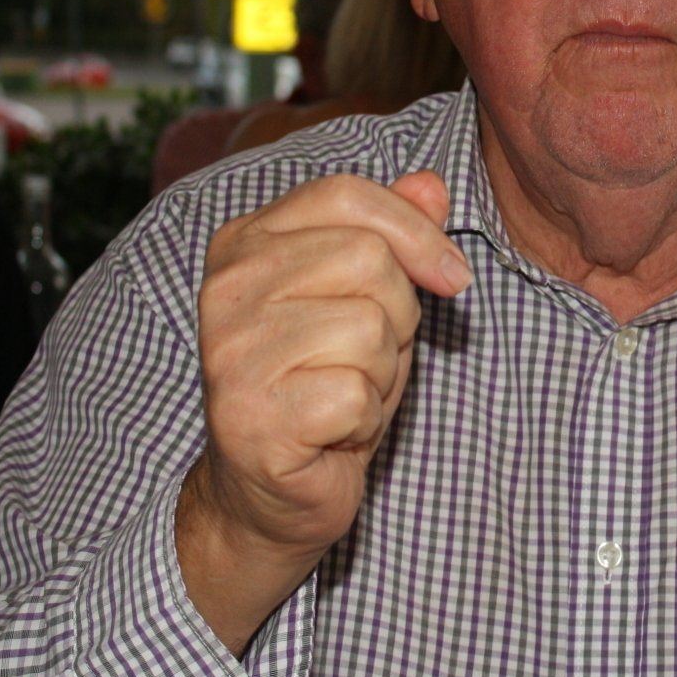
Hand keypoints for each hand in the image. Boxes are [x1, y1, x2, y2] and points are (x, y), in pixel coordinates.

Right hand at [177, 170, 470, 650]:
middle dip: (397, 313)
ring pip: (369, 327)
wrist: (271, 492)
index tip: (450, 277)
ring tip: (344, 391)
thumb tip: (430, 184)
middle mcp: (226, 288)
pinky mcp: (249, 417)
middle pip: (367, 259)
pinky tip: (331, 430)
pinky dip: (365, 419)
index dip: (416, 232)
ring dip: (381, 370)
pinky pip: (357, 394)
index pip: (346, 195)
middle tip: (366, 356)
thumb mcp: (370, 297)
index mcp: (244, 241)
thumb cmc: (324, 383)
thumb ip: (394, 235)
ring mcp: (231, 353)